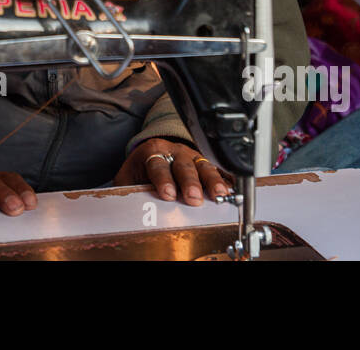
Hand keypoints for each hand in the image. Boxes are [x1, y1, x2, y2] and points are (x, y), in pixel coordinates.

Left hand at [113, 138, 230, 205]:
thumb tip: (132, 207)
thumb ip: (131, 190)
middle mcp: (173, 151)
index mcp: (151, 151)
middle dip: (189, 182)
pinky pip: (216, 169)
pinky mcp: (203, 163)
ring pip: (203, 165)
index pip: (158, 165)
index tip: (168, 194)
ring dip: (212, 181)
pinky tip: (231, 188)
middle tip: (193, 198)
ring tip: (219, 194)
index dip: (163, 180)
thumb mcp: (128, 179)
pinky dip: (224, 178)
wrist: (150, 156)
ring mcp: (190, 155)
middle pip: (183, 165)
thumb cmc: (139, 172)